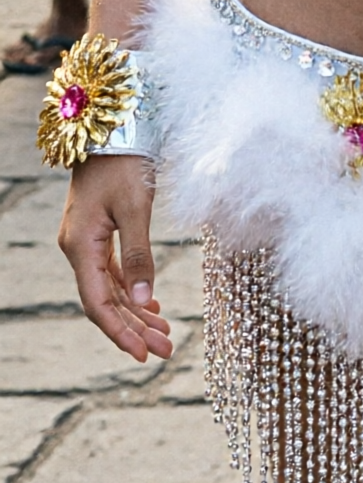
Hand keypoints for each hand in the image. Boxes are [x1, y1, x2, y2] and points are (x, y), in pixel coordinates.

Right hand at [59, 155, 171, 361]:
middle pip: (104, 301)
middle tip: (164, 350)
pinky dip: (131, 290)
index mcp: (81, 247)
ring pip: (109, 288)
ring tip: (163, 334)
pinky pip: (112, 272)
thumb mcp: (136, 208)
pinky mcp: (99, 232)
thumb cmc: (125, 163)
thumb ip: (139, 255)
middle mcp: (78, 249)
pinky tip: (149, 304)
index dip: (120, 331)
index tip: (143, 355)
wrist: (113, 127)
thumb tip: (143, 302)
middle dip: (133, 327)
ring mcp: (87, 241)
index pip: (98, 303)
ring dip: (135, 312)